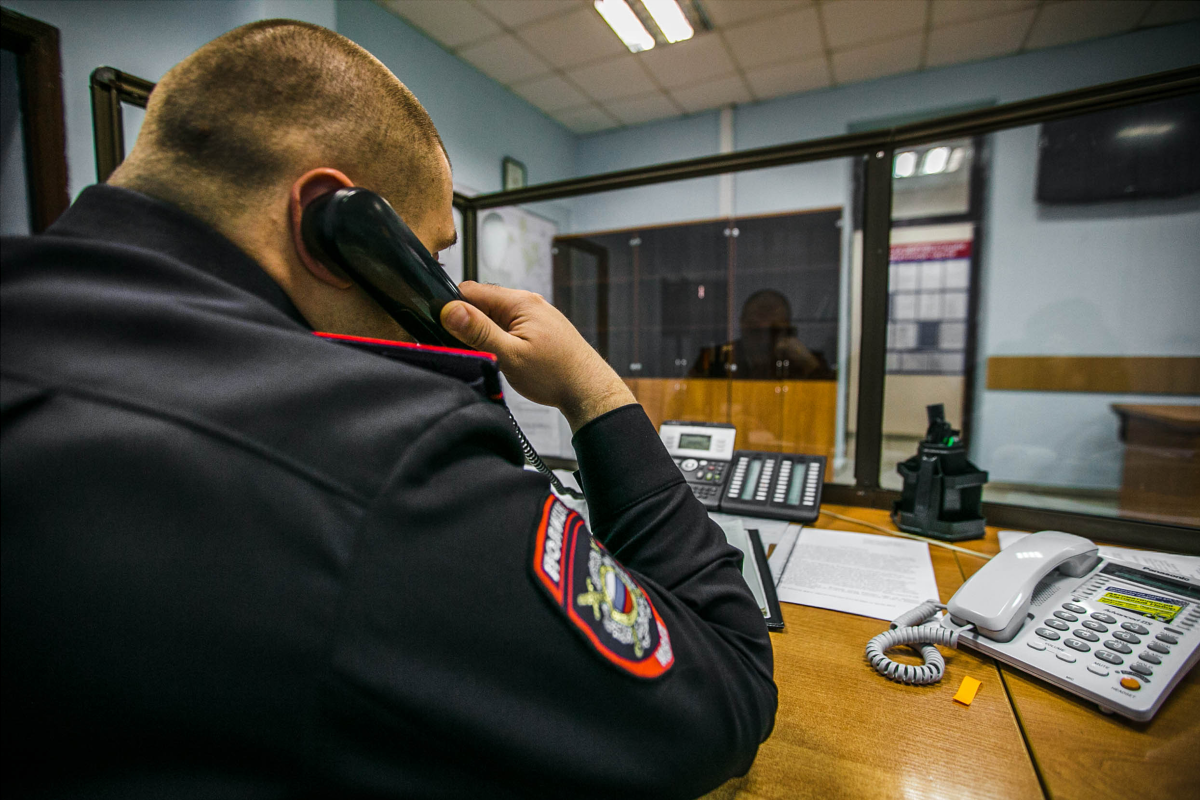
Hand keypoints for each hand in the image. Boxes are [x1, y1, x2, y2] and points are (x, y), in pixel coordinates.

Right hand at [440, 282, 635, 431]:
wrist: (589, 390)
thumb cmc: (555, 375)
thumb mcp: (510, 354)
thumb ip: (479, 331)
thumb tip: (450, 310)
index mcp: (520, 301)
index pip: (471, 290)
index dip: (453, 307)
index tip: (444, 328)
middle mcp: (528, 302)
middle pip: (482, 303)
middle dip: (469, 323)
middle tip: (468, 348)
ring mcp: (535, 315)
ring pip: (495, 317)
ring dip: (485, 334)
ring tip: (490, 356)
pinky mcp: (538, 329)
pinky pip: (509, 327)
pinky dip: (500, 340)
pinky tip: (504, 358)